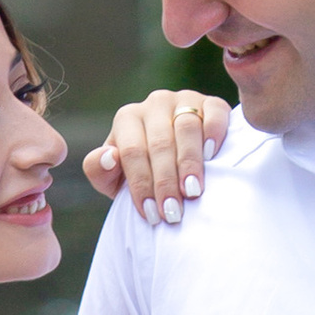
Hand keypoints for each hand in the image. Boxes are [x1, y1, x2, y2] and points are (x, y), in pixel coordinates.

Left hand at [81, 87, 231, 224]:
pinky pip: (214, 113)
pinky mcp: (212, 103)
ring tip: (192, 192)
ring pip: (186, 128)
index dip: (141, 184)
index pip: (132, 151)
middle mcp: (154, 104)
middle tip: (172, 212)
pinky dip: (213, 133)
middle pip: (160, 142)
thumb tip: (109, 157)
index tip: (151, 214)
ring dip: (189, 163)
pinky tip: (212, 156)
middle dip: (165, 181)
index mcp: (127, 119)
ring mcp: (184, 100)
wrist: (179, 165)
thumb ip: (100, 171)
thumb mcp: (115, 179)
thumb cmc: (142, 175)